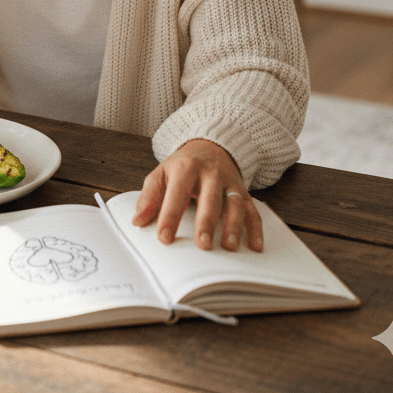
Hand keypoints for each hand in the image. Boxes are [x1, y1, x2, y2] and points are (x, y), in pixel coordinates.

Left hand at [131, 138, 262, 251]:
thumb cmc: (182, 166)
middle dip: (207, 222)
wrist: (209, 145)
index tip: (164, 238)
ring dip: (233, 226)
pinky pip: (252, 209)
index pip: (176, 194)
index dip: (169, 216)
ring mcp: (229, 181)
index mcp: (185, 168)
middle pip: (209, 198)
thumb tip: (137, 221)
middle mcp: (209, 173)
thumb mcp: (161, 173)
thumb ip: (149, 196)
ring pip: (234, 203)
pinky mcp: (243, 190)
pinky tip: (255, 246)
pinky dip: (255, 228)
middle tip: (203, 246)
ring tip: (229, 247)